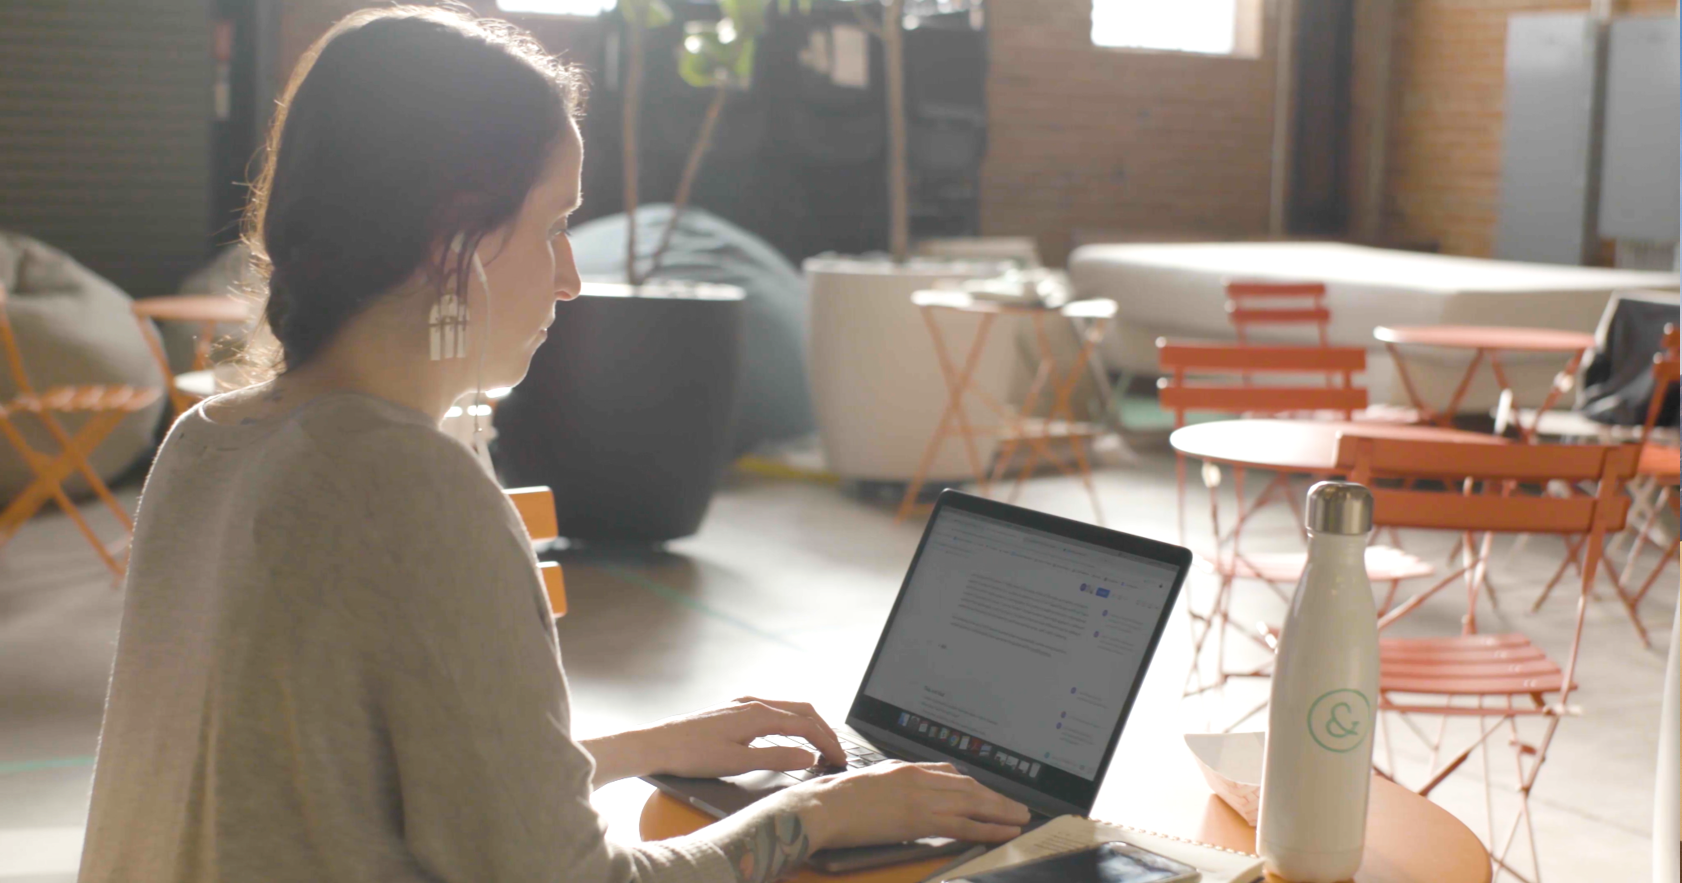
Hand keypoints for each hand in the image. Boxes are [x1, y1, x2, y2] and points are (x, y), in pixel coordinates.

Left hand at [594, 697, 847, 783]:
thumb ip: (775, 759)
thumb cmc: (692, 755)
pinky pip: (773, 710)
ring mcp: (743, 704)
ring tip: (820, 745)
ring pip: (788, 708)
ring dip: (809, 724)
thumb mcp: (737, 762)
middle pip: (802, 710)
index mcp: (758, 714)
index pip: (805, 725)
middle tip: (837, 753)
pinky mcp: (733, 710)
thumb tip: (808, 757)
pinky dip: (791, 721)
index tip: (839, 760)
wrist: (657, 744)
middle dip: (824, 730)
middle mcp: (753, 703)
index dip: (827, 743)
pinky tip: (789, 735)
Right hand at [779, 760, 1030, 849]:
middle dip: (997, 798)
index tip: (991, 795)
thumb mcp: (876, 778)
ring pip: (974, 803)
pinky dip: (988, 828)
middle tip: (1019, 808)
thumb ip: (903, 781)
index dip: (976, 786)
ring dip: (1001, 812)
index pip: (952, 774)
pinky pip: (964, 824)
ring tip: (1021, 819)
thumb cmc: (840, 798)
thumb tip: (923, 787)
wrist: (824, 807)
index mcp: (908, 768)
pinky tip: (1004, 832)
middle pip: (970, 787)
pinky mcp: (921, 820)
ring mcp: (922, 798)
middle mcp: (920, 778)